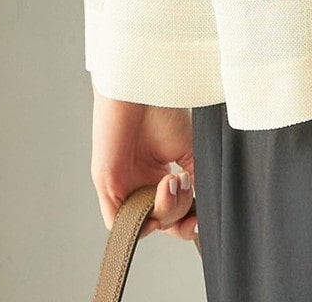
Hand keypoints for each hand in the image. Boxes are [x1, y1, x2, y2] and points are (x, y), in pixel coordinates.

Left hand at [90, 91, 198, 242]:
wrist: (145, 87)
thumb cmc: (162, 109)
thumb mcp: (189, 150)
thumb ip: (196, 180)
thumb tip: (204, 208)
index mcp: (158, 176)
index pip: (173, 212)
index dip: (187, 221)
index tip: (200, 218)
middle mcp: (140, 184)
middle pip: (162, 221)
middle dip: (179, 213)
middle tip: (186, 183)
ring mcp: (123, 186)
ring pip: (144, 224)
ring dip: (165, 211)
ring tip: (174, 180)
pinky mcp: (107, 185)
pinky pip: (119, 222)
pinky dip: (140, 222)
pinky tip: (160, 194)